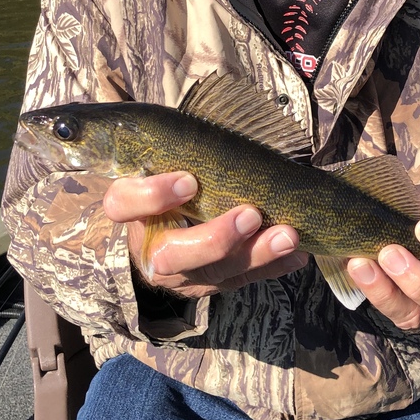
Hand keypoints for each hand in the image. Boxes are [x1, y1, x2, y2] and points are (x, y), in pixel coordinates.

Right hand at [103, 172, 307, 299]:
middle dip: (215, 238)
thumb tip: (221, 134)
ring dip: (256, 254)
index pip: (123, 205)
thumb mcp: (164, 164)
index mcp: (132, 210)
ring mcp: (181, 274)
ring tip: (289, 235)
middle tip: (250, 214)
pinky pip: (241, 281)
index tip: (189, 180)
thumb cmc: (170, 179)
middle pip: (172, 255)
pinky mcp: (208, 286)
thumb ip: (181, 153)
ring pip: (213, 274)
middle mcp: (150, 248)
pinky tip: (296, 255)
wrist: (165, 227)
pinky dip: (272, 267)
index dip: (152, 196)